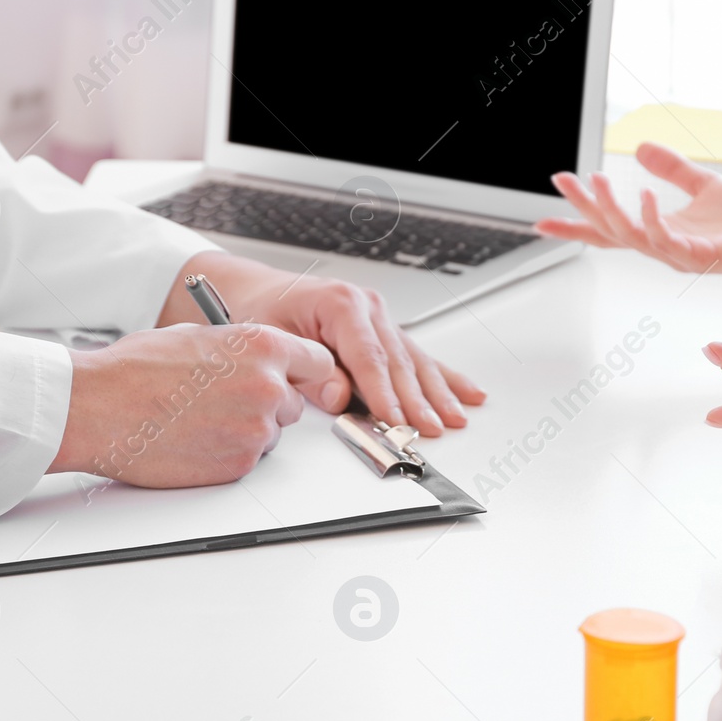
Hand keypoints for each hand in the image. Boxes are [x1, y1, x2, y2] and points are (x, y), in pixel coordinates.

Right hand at [51, 323, 333, 484]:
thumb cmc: (135, 370)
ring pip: (269, 434)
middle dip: (267, 404)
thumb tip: (258, 359)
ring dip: (246, 431)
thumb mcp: (198, 336)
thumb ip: (242, 349)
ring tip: (200, 420)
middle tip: (226, 402)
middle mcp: (268, 388)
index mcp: (262, 347)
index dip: (303, 372)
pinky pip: (248, 459)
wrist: (98, 408)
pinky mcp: (239, 464)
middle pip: (293, 404)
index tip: (297, 379)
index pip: (318, 362)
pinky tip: (194, 439)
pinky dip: (227, 453)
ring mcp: (256, 430)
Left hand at [162, 252, 485, 435]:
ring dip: (437, 393)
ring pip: (415, 361)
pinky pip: (418, 357)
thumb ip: (309, 373)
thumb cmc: (259, 310)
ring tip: (454, 418)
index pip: (370, 357)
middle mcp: (368, 307)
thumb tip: (341, 397)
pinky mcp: (386, 332)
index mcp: (341, 302)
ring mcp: (381, 318)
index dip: (385, 393)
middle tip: (429, 429)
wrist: (254, 291)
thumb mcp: (272, 339)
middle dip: (416, 400)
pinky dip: (444, 377)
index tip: (397, 420)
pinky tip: (468, 392)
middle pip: (398, 362)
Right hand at [533, 142, 721, 275]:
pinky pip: (665, 239)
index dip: (577, 226)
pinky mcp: (700, 256)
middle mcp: (664, 248)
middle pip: (611, 232)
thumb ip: (672, 169)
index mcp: (660, 232)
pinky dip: (650, 217)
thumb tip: (642, 147)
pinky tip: (641, 193)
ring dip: (609, 208)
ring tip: (595, 181)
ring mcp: (679, 255)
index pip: (609, 232)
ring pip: (630, 236)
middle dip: (583, 208)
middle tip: (562, 180)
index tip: (541, 222)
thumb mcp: (703, 184)